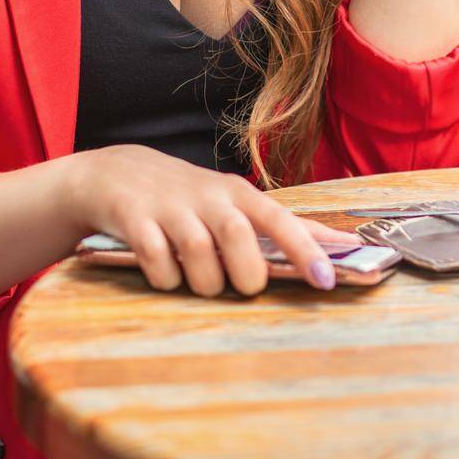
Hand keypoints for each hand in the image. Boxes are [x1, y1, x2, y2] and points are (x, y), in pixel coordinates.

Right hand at [66, 145, 346, 295]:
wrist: (115, 173)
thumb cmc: (188, 197)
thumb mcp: (233, 203)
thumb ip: (285, 226)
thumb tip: (343, 243)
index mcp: (237, 195)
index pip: (279, 219)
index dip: (304, 250)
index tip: (326, 280)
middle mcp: (207, 197)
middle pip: (238, 237)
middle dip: (245, 274)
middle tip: (241, 285)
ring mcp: (169, 207)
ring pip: (198, 253)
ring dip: (204, 282)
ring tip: (201, 282)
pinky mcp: (133, 219)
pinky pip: (154, 258)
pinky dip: (163, 277)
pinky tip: (164, 273)